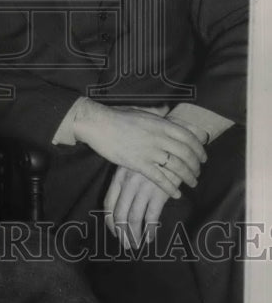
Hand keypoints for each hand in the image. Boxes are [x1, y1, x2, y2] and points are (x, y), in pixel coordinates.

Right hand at [73, 100, 206, 196]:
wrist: (98, 124)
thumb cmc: (117, 116)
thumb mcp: (141, 110)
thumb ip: (156, 112)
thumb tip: (166, 109)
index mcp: (161, 124)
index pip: (189, 138)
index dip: (199, 149)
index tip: (203, 157)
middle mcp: (159, 138)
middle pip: (186, 154)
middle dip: (196, 166)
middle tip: (198, 173)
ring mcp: (149, 151)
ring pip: (176, 167)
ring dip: (187, 177)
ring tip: (192, 183)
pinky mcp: (138, 164)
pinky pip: (159, 178)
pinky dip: (170, 187)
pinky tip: (175, 194)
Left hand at [104, 166, 171, 248]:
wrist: (174, 148)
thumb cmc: (153, 158)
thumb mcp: (133, 165)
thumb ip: (126, 182)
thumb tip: (122, 205)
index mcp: (119, 176)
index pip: (108, 203)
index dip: (110, 221)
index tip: (114, 231)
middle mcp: (129, 184)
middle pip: (119, 214)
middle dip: (121, 232)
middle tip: (126, 245)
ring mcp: (143, 188)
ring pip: (133, 218)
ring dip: (134, 235)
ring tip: (136, 245)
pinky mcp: (159, 193)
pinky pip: (151, 217)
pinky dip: (149, 231)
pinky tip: (150, 238)